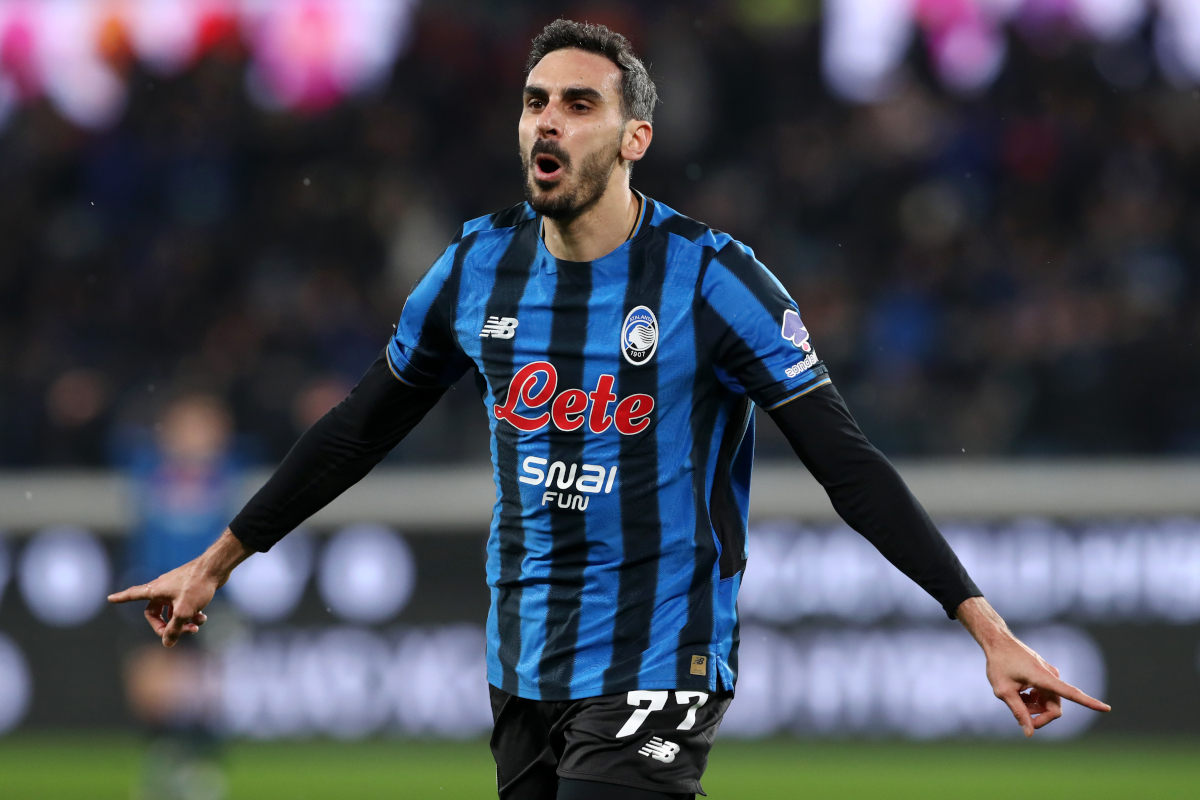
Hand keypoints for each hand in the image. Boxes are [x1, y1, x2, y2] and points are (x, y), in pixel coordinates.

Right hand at [108, 529, 250, 646]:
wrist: (216, 567)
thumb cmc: (197, 585)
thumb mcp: (184, 611)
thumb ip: (174, 629)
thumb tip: (167, 644)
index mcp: (155, 590)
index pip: (133, 595)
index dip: (121, 598)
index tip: (110, 598)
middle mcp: (162, 588)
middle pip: (156, 613)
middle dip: (167, 626)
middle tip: (179, 633)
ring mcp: (176, 587)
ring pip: (173, 611)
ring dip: (183, 621)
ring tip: (196, 625)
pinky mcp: (188, 588)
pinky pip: (184, 605)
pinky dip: (191, 614)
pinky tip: (203, 618)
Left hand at [956, 597, 1110, 736]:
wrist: (997, 641)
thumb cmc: (998, 664)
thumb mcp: (1003, 691)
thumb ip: (1018, 712)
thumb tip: (1030, 732)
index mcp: (1044, 678)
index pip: (1071, 693)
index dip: (1090, 703)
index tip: (1107, 708)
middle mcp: (1051, 675)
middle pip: (1055, 707)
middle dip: (1040, 717)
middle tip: (1022, 719)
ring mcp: (1048, 674)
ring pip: (1049, 702)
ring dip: (1035, 708)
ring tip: (1016, 700)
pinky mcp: (1045, 674)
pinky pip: (1045, 694)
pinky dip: (1034, 699)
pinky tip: (1020, 694)